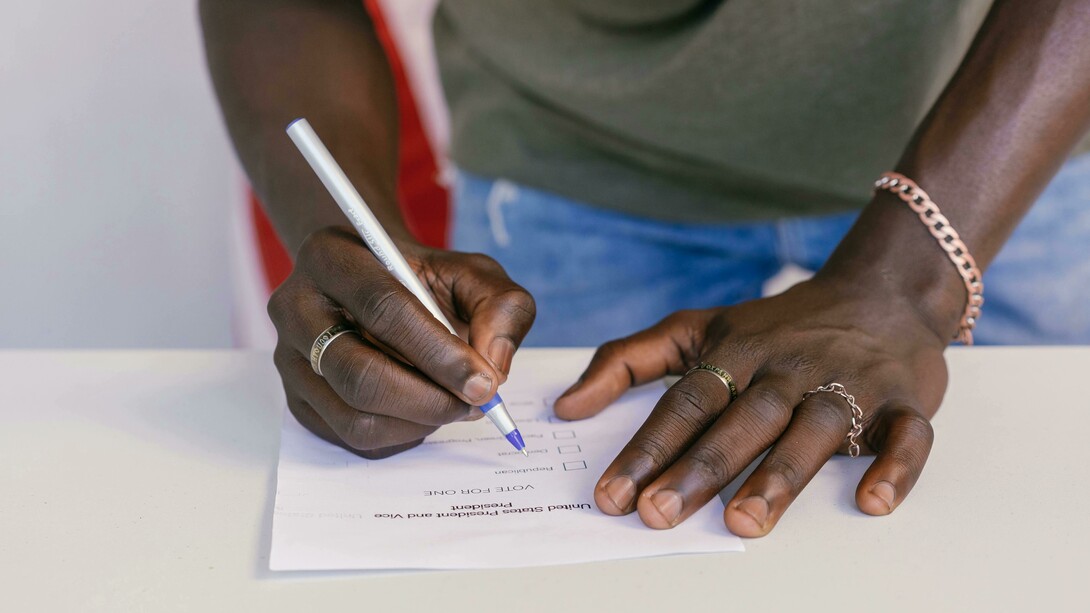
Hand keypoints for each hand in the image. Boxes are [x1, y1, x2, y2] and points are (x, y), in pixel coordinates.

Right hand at [269, 226, 534, 457]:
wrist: (375, 284)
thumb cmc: (424, 279)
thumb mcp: (473, 273)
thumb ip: (499, 307)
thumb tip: (493, 366)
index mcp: (332, 257)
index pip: (383, 308)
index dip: (439, 352)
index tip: (485, 383)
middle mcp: (296, 308)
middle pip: (359, 373)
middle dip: (429, 400)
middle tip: (475, 403)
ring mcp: (290, 359)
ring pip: (353, 415)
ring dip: (418, 422)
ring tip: (453, 404)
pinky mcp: (297, 399)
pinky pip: (349, 437)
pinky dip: (400, 434)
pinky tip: (424, 411)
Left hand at [553, 275, 946, 535]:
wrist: (879, 291)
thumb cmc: (776, 324)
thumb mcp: (696, 328)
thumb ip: (628, 360)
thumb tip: (565, 406)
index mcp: (737, 353)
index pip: (685, 402)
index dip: (647, 447)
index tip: (613, 493)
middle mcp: (787, 369)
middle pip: (740, 421)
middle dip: (698, 469)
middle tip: (658, 514)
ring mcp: (847, 385)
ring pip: (811, 431)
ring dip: (778, 475)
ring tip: (743, 521)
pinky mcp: (902, 402)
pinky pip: (906, 436)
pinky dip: (894, 467)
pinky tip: (871, 501)